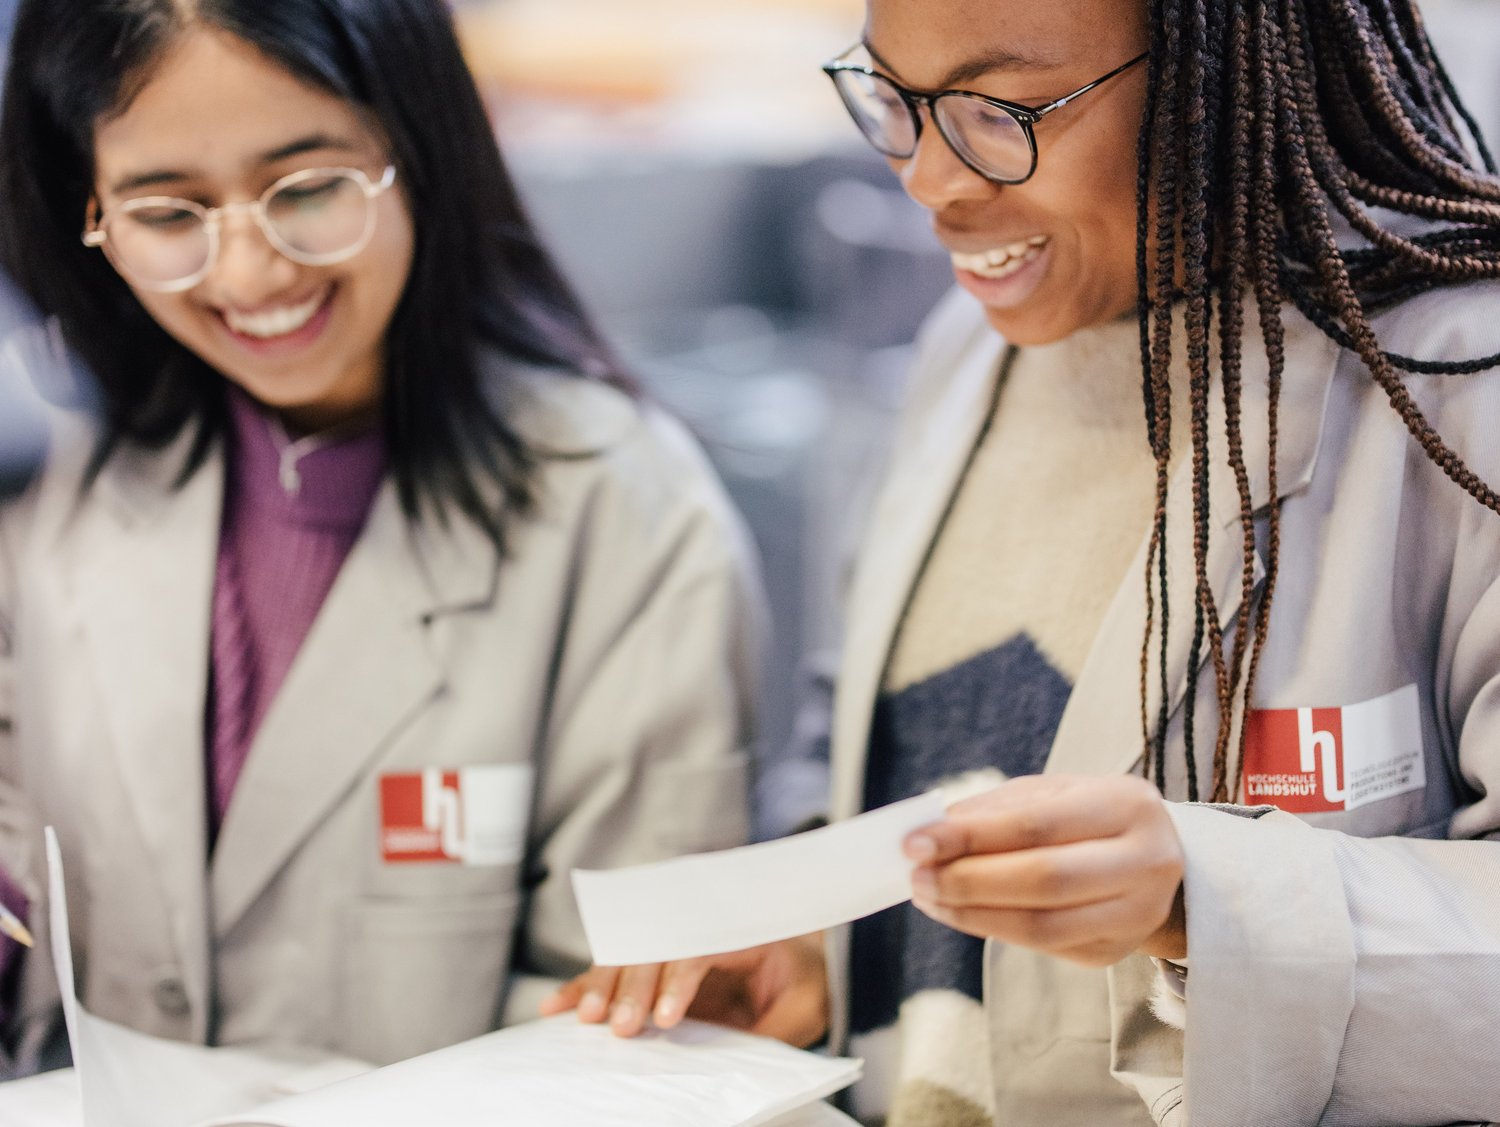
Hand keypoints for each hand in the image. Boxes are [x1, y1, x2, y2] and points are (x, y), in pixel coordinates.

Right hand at [538, 933, 828, 1046]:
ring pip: (627, 954)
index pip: (698, 948)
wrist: (803, 954)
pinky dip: (586, 986)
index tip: (665, 1019)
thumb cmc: (805, 978)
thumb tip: (742, 1054)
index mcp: (738, 930)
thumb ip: (778, 1027)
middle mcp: (698, 928)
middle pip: (655, 947)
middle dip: (632, 985)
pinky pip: (616, 971)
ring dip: (602, 984)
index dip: (678, 982)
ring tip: (583, 1018)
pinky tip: (557, 1006)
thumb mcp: (806, 1005)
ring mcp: (673, 944)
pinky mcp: (656, 965)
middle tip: (618, 1026)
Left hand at [906, 774, 1185, 965]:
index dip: (970, 836)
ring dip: (972, 914)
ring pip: (1042, 925)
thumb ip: (994, 810)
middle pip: (1044, 879)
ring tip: (929, 896)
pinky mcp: (1114, 951)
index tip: (914, 842)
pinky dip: (992, 929)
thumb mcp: (1051, 794)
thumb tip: (929, 832)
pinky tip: (958, 912)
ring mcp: (1136, 914)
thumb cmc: (1088, 817)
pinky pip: (1043, 946)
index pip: (1037, 824)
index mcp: (1127, 805)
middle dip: (968, 880)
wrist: (1154, 861)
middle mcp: (1145, 861)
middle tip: (917, 876)